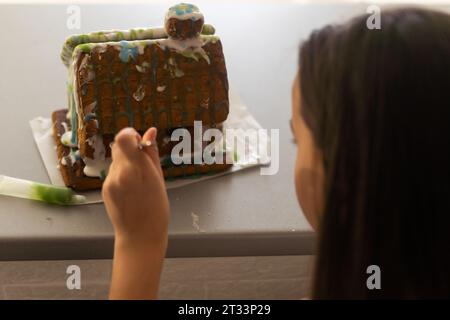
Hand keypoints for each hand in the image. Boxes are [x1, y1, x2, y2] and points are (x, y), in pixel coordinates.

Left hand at [102, 127, 169, 245]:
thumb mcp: (159, 179)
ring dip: (126, 163)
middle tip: (142, 163)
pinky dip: (121, 175)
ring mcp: (110, 181)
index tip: (139, 142)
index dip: (130, 134)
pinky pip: (113, 173)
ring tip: (138, 182)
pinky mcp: (105, 188)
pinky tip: (131, 190)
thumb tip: (150, 132)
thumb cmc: (157, 209)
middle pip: (118, 146)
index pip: (123, 137)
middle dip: (130, 149)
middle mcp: (120, 172)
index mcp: (137, 168)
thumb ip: (151, 153)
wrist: (140, 235)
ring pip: (116, 160)